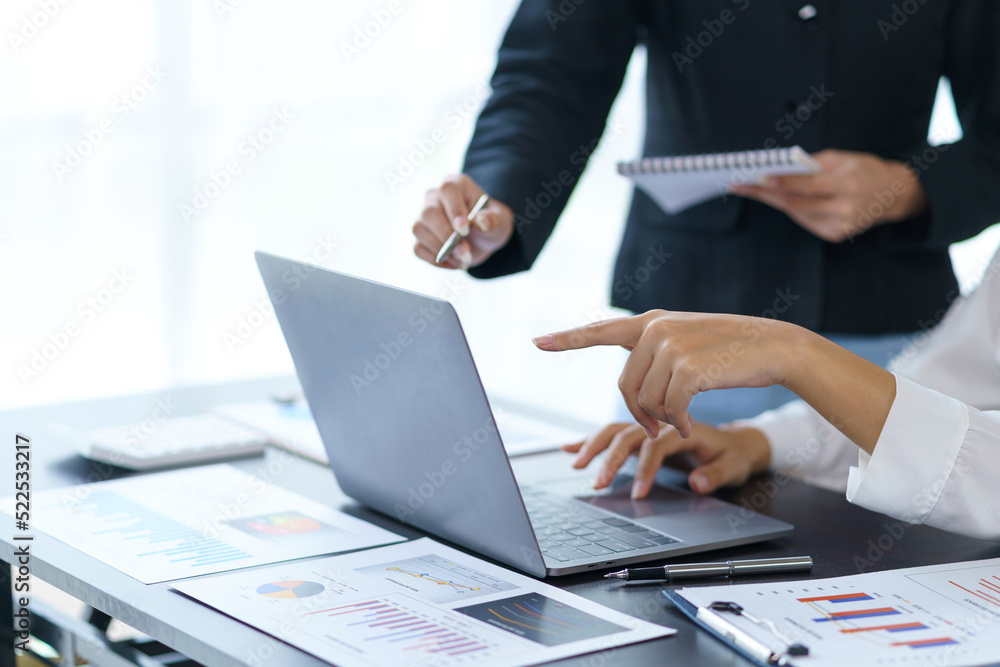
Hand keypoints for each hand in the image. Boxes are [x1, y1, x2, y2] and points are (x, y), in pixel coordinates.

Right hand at [412, 174, 513, 268]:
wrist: (483, 238)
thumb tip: (480, 222)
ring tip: (464, 260)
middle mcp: (435, 197)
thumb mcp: (499, 221)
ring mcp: (423, 216)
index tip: (465, 230)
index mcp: (456, 185)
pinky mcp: (421, 235)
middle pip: (429, 213)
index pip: (448, 190)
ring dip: (441, 250)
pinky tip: (454, 264)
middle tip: (466, 254)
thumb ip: (493, 220)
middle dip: (446, 237)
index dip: (454, 210)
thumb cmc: (490, 223)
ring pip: (419, 230)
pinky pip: (418, 248)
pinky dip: (435, 260)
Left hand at [533, 310, 801, 438]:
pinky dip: (679, 424)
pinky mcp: (688, 367)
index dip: (567, 339)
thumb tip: (629, 383)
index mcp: (651, 322)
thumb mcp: (687, 341)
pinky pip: (668, 409)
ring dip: (663, 420)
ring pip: (646, 401)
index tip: (538, 343)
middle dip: (640, 414)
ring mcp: (670, 346)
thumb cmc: (730, 351)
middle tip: (656, 428)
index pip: (601, 331)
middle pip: (625, 386)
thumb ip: (655, 352)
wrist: (773, 347)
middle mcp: (655, 329)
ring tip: (682, 418)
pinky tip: (691, 425)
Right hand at [563, 422, 770, 498]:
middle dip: (611, 459)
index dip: (646, 469)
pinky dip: (589, 440)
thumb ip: (716, 475)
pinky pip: (612, 434)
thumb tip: (697, 483)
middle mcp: (662, 423)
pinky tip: (569, 448)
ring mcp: (649, 426)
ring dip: (594, 447)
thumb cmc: (733, 455)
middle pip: (629, 435)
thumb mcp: (734, 467)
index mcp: (684, 428)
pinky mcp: (641, 433)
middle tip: (598, 483)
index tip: (638, 494)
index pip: (657, 445)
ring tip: (577, 465)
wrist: (735, 441)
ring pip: (615, 431)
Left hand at [730, 149, 928, 242]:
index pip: (810, 185)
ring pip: (796, 213)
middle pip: (796, 202)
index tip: (761, 176)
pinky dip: (791, 208)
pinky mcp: (835, 235)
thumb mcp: (844, 159)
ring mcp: (839, 226)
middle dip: (765, 192)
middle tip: (740, 184)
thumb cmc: (864, 170)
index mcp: (848, 186)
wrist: (893, 195)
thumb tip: (781, 167)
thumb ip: (814, 164)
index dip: (785, 182)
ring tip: (750, 187)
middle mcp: (844, 210)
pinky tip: (778, 197)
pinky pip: (805, 220)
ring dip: (773, 200)